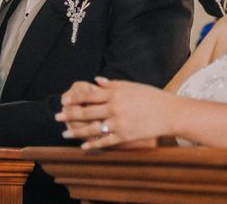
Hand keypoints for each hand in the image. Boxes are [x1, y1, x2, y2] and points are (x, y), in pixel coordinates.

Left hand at [56, 77, 174, 149]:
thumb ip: (113, 84)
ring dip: (76, 131)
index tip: (64, 100)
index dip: (75, 98)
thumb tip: (96, 81)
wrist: (170, 113)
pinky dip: (92, 145)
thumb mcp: (133, 86)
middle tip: (57, 117)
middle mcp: (115, 108)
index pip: (89, 95)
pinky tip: (83, 146)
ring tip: (64, 133)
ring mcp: (119, 123)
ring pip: (92, 128)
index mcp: (116, 94)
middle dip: (70, 114)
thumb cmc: (152, 97)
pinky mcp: (125, 136)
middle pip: (86, 112)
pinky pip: (105, 141)